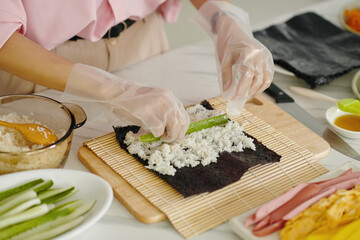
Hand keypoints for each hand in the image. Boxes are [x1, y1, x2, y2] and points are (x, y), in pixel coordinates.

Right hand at [63, 63, 189, 141]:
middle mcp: (167, 99)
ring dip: (168, 137)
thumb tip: (172, 129)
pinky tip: (147, 132)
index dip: (182, 129)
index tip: (177, 136)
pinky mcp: (148, 113)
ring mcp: (158, 105)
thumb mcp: (153, 100)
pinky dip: (155, 134)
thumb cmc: (132, 100)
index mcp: (169, 96)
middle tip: (169, 141)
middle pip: (181, 123)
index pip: (184, 115)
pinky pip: (159, 130)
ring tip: (161, 138)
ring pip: (174, 128)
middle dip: (177, 136)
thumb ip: (164, 110)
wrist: (115, 92)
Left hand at [193, 1, 273, 115]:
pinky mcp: (268, 59)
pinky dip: (262, 85)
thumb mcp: (224, 60)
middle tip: (238, 100)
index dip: (241, 90)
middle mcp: (260, 56)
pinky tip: (253, 90)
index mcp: (249, 54)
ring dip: (256, 90)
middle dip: (248, 92)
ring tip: (245, 96)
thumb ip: (226, 76)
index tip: (235, 99)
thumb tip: (227, 92)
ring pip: (265, 80)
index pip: (247, 76)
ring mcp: (266, 57)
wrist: (233, 30)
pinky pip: (268, 76)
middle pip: (257, 80)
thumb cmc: (227, 44)